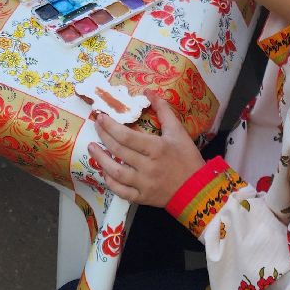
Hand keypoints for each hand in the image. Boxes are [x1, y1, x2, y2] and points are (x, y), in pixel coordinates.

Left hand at [89, 95, 205, 207]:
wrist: (198, 189)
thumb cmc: (188, 158)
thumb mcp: (178, 131)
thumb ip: (163, 110)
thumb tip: (148, 91)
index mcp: (156, 149)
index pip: (126, 137)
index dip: (110, 126)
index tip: (101, 117)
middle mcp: (147, 167)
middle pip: (118, 151)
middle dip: (103, 137)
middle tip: (96, 127)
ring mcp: (144, 184)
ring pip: (115, 172)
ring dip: (100, 159)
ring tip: (92, 148)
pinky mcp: (142, 198)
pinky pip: (121, 191)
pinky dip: (110, 182)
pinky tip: (104, 171)